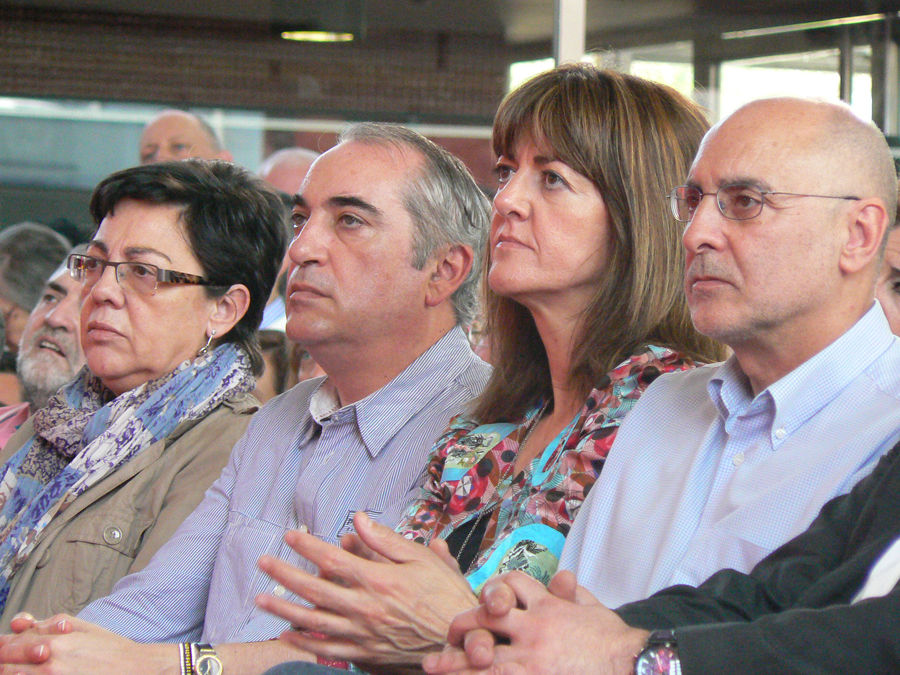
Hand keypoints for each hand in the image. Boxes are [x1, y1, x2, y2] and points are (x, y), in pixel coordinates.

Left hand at [0, 615, 174, 674]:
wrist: (134, 669)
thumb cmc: (111, 650)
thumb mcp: (82, 627)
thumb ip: (50, 623)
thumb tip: (22, 624)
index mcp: (54, 640)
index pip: (10, 643)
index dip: (3, 646)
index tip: (3, 648)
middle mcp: (50, 661)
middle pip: (6, 664)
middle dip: (3, 660)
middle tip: (7, 661)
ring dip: (11, 671)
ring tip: (18, 668)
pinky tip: (32, 673)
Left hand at [256, 511, 478, 667]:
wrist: (461, 640)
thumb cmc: (444, 595)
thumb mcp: (421, 559)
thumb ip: (385, 540)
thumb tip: (359, 519)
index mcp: (377, 580)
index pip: (332, 559)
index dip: (307, 546)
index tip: (290, 535)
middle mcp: (364, 607)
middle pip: (313, 589)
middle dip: (284, 574)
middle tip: (263, 563)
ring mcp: (362, 634)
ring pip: (313, 622)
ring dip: (283, 610)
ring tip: (260, 600)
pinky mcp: (365, 654)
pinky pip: (327, 650)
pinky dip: (304, 643)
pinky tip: (286, 636)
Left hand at [422, 571, 648, 674]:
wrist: (632, 665)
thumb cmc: (616, 642)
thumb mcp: (595, 610)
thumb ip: (575, 594)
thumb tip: (566, 579)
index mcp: (548, 606)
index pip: (511, 585)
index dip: (491, 591)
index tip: (480, 601)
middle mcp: (534, 628)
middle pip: (485, 617)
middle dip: (462, 625)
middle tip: (446, 636)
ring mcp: (531, 658)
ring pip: (482, 655)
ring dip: (454, 661)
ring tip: (432, 666)